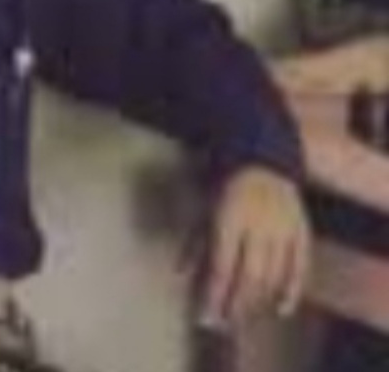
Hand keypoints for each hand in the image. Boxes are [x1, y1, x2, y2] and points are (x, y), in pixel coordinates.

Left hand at [189, 166, 310, 331]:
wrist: (262, 158)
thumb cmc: (225, 185)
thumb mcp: (204, 208)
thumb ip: (195, 243)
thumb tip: (181, 275)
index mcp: (229, 219)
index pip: (220, 268)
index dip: (213, 296)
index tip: (204, 317)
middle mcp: (258, 227)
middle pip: (248, 278)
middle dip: (235, 306)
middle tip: (224, 324)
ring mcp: (283, 230)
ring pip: (273, 277)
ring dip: (258, 302)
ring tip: (244, 318)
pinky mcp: (302, 231)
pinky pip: (300, 267)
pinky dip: (292, 291)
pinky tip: (281, 309)